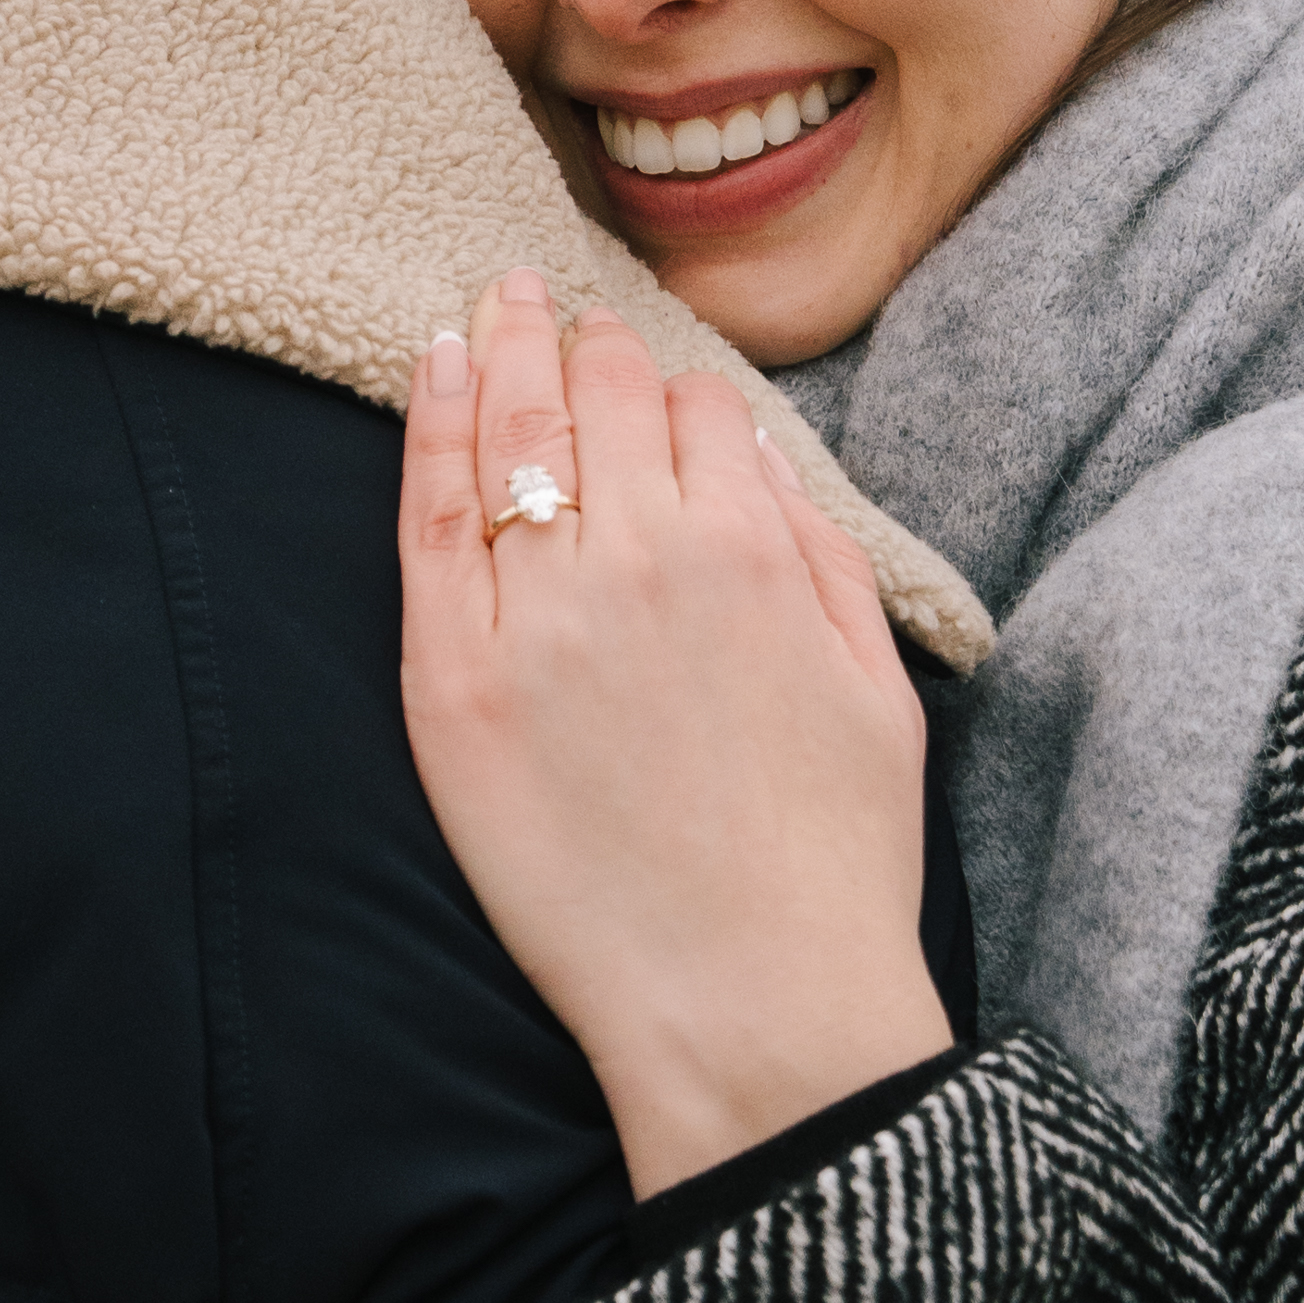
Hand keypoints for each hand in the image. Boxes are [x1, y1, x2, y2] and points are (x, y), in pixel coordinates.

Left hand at [400, 270, 953, 1198]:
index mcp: (754, 554)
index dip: (672, 382)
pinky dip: (431, 431)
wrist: (750, 1009)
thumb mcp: (874, 691)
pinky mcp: (453, 687)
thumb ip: (821, 559)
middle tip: (551, 293)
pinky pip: (429, 525)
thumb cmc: (830, 867)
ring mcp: (537, 620)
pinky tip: (435, 372)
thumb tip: (761, 466)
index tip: (646, 365)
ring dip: (504, 350)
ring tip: (492, 303)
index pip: (700, 410)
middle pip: (599, 399)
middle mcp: (643, 560)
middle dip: (580, 336)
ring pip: (512, 435)